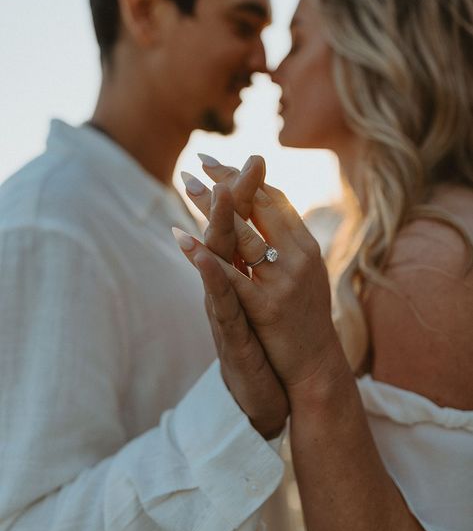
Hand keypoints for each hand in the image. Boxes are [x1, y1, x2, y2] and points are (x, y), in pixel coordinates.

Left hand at [177, 156, 349, 406]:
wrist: (319, 369)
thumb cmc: (306, 320)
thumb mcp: (302, 274)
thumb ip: (288, 243)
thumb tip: (269, 212)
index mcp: (306, 246)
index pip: (274, 201)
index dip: (247, 178)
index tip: (220, 162)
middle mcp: (298, 257)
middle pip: (258, 209)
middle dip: (227, 182)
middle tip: (198, 160)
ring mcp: (284, 281)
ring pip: (243, 234)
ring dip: (213, 207)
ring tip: (188, 183)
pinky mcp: (267, 308)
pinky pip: (230, 278)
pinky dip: (206, 257)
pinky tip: (183, 239)